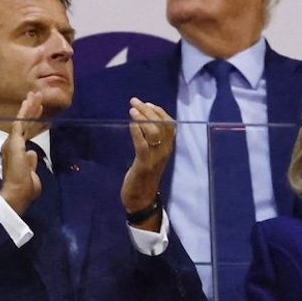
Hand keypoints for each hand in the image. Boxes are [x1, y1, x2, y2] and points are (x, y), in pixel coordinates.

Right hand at [0, 92, 43, 214]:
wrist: (17, 192)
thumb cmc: (24, 188)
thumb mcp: (31, 175)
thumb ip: (31, 164)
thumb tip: (32, 154)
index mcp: (17, 152)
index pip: (27, 133)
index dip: (33, 122)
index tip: (40, 112)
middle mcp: (13, 145)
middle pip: (25, 124)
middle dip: (32, 110)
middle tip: (37, 96)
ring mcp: (13, 142)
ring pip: (23, 120)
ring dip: (30, 106)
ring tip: (36, 94)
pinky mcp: (14, 141)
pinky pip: (20, 122)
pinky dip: (24, 111)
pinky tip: (29, 101)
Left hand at [121, 98, 174, 228]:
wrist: (141, 199)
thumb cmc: (143, 176)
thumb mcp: (150, 156)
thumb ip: (150, 141)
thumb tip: (143, 122)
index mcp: (167, 148)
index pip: (170, 125)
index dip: (159, 111)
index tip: (147, 103)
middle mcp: (165, 151)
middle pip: (162, 125)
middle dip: (148, 110)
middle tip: (134, 101)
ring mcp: (156, 158)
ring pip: (154, 132)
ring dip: (143, 118)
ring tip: (132, 110)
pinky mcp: (144, 164)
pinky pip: (143, 145)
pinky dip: (137, 132)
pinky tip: (131, 124)